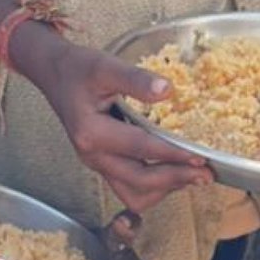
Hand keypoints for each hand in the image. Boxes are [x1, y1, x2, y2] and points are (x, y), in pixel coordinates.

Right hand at [31, 37, 211, 210]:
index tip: (199, 158)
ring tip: (190, 176)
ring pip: (132, 194)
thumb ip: (135, 79)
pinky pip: (127, 187)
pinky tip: (170, 172)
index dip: (172, 155)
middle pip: (139, 182)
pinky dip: (151, 186)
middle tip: (204, 174)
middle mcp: (92, 155)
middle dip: (175, 179)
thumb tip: (167, 90)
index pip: (141, 150)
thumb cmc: (78, 69)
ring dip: (163, 189)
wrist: (55, 74)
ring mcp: (96, 162)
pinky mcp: (101, 162)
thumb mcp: (105, 66)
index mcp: (92, 133)